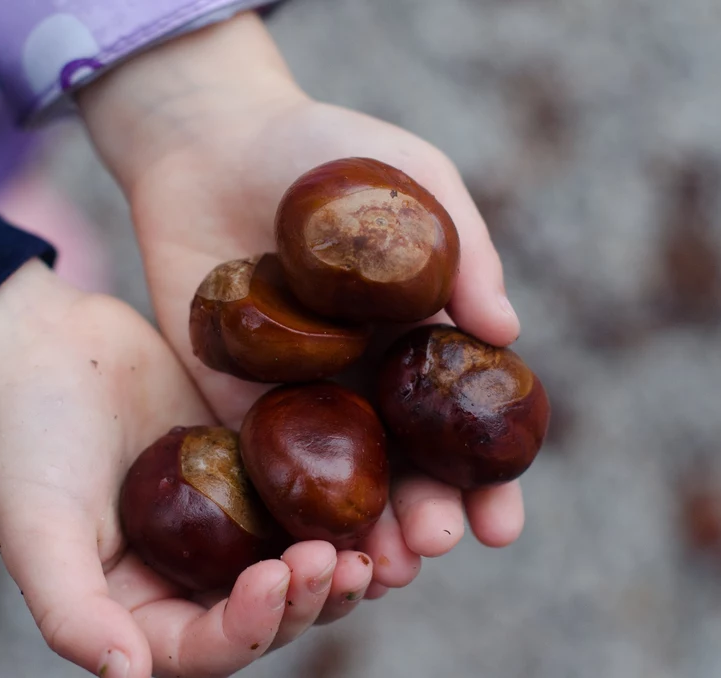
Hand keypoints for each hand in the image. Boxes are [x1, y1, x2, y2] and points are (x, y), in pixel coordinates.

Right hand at [0, 260, 381, 677]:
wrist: (45, 346)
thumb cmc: (25, 436)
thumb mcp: (35, 523)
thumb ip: (71, 609)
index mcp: (136, 608)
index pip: (202, 648)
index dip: (248, 628)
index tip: (276, 578)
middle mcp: (186, 578)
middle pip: (263, 617)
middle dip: (305, 601)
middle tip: (338, 561)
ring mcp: (223, 527)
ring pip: (295, 569)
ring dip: (334, 568)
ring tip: (366, 546)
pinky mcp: (249, 475)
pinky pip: (301, 504)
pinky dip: (336, 511)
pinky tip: (371, 495)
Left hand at [78, 11, 526, 601]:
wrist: (212, 140)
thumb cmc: (324, 147)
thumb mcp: (412, 177)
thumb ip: (463, 250)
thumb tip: (509, 334)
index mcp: (418, 338)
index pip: (462, 426)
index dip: (489, 481)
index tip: (503, 524)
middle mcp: (364, 377)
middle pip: (403, 469)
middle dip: (424, 517)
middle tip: (432, 548)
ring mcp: (298, 392)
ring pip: (337, 483)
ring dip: (358, 532)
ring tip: (377, 568)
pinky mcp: (232, 395)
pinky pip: (257, 460)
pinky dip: (280, 508)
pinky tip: (297, 541)